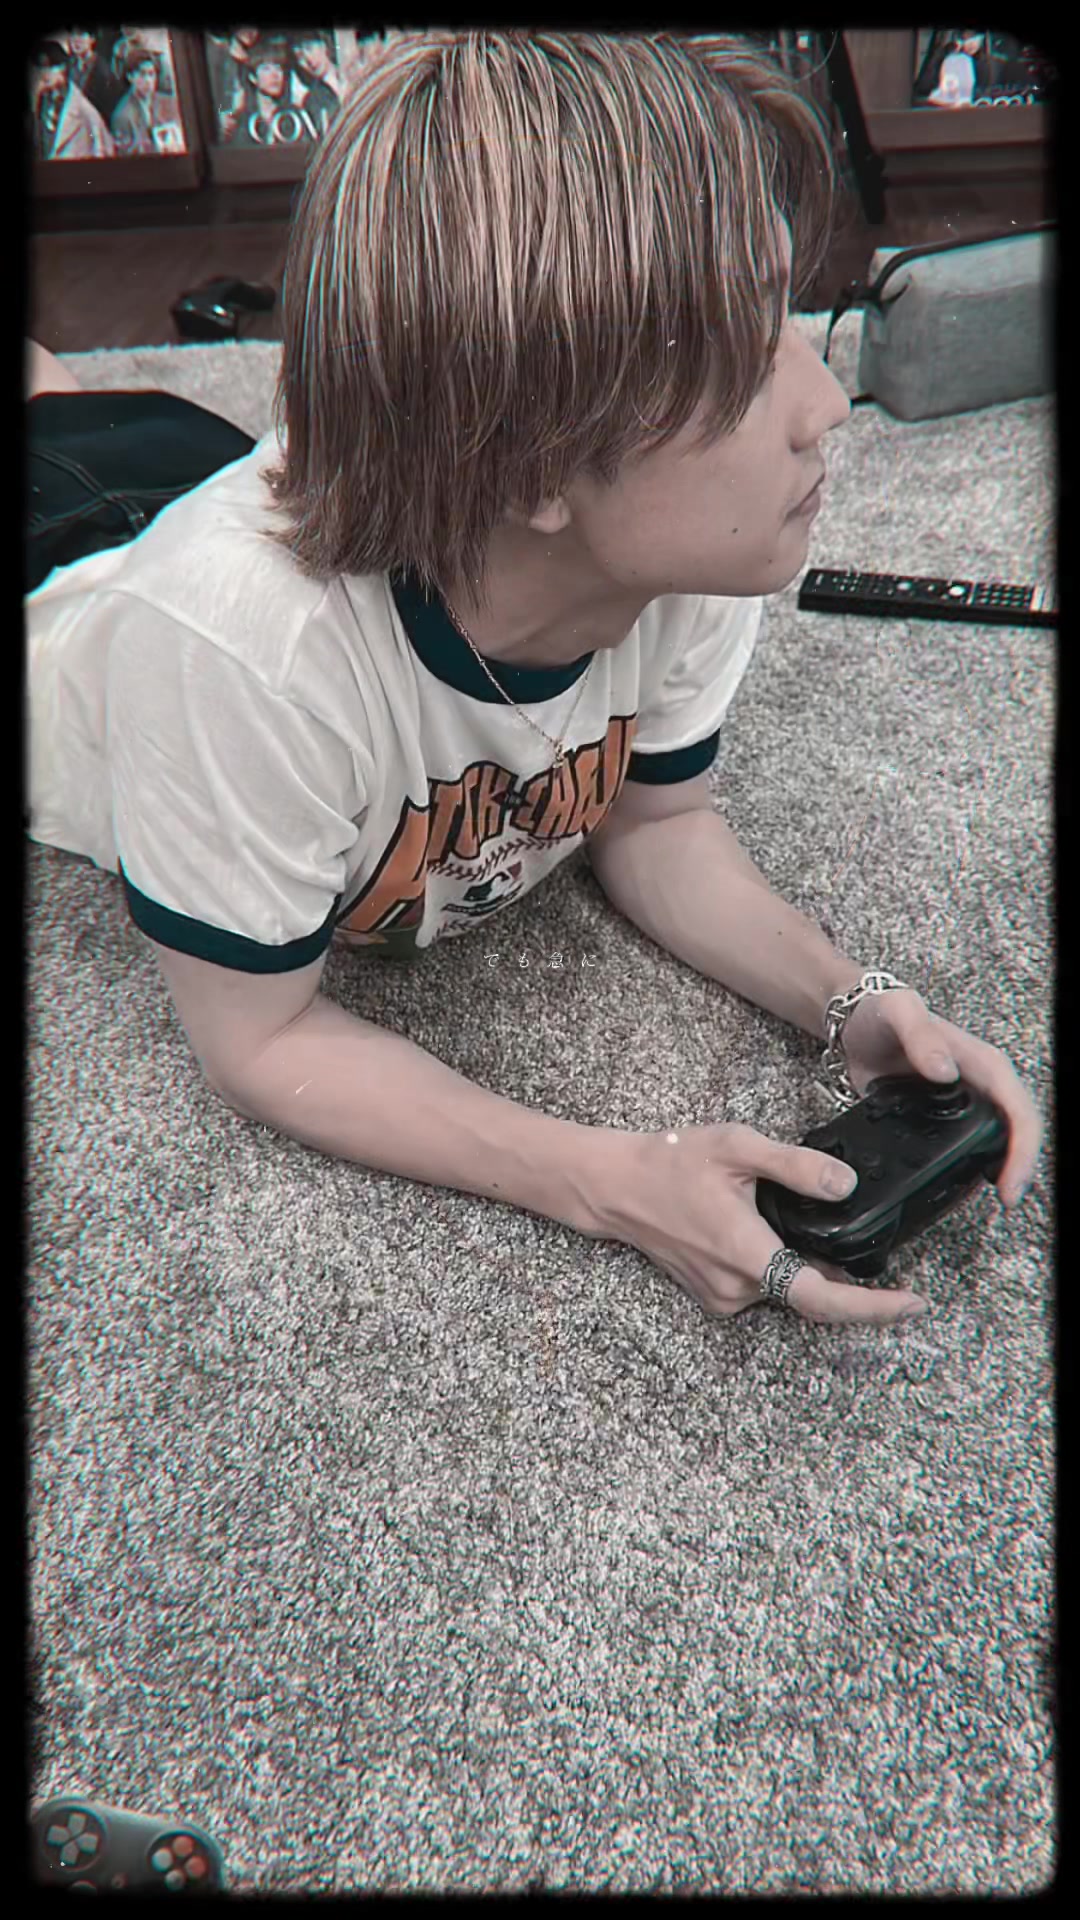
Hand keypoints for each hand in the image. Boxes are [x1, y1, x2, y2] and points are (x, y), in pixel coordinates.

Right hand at [602, 1123, 929, 1325]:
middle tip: (890, 1265)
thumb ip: (796, 1166)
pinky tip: (786, 1234)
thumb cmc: (671, 1162)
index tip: (912, 1303)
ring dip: (813, 1268)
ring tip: (827, 1230)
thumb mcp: (738, 1147)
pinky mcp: (715, 1295)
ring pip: (788, 1289)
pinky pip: (767, 1287)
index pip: (820, 1298)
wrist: (617, 1186)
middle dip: (852, 1283)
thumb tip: (846, 1186)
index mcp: (746, 1254)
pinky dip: (787, 1267)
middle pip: (812, 1294)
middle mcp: (736, 1287)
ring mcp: (724, 1297)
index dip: (871, 1308)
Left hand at [838, 988, 1043, 1211]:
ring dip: (999, 1169)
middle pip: (1016, 1130)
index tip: (1010, 1180)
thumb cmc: (878, 1011)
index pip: (1018, 1108)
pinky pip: (965, 1146)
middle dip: (1019, 1166)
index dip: (1023, 1146)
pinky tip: (959, 1186)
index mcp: (981, 1062)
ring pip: (996, 1141)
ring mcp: (961, 1105)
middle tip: (1008, 1199)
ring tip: (993, 1198)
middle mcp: (979, 1086)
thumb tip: (945, 1072)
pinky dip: (969, 1166)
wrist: (851, 1023)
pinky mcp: (940, 1119)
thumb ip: (921, 1035)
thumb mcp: (899, 1010)